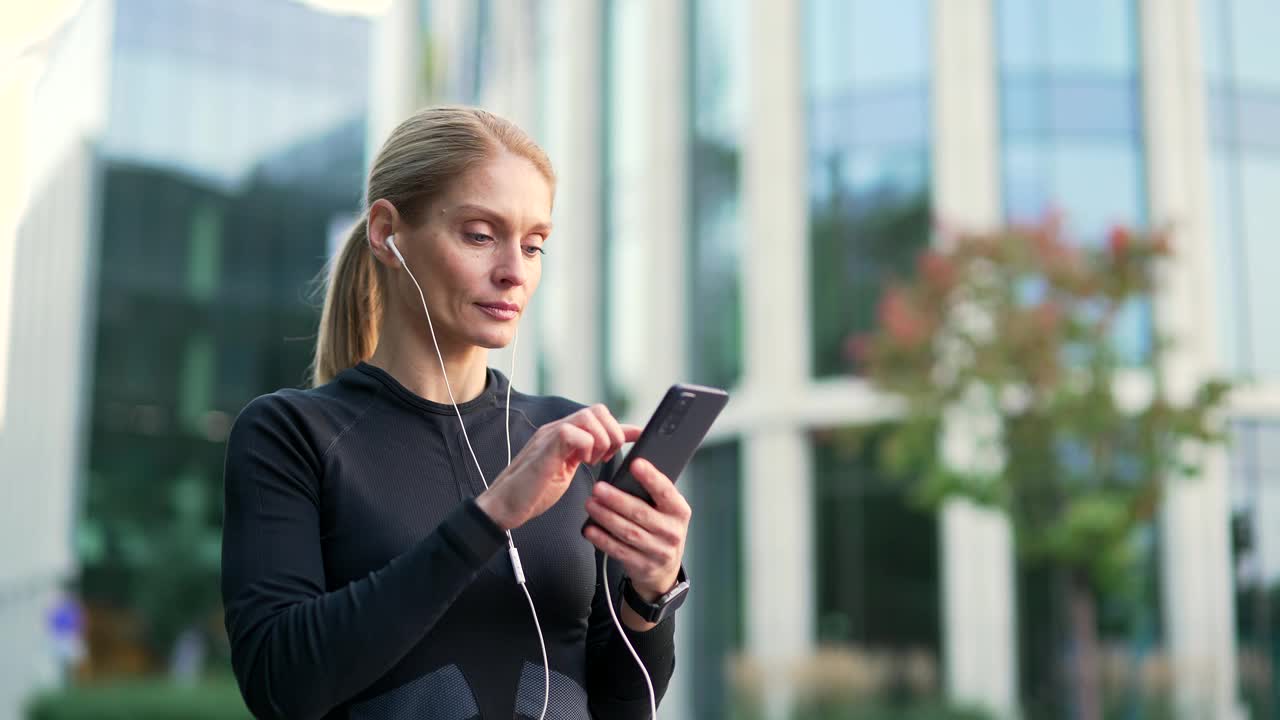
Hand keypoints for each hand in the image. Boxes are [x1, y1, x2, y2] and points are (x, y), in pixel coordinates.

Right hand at [477, 405, 640, 530]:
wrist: (504, 506)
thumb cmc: (535, 490)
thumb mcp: (570, 469)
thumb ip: (590, 453)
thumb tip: (615, 447)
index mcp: (565, 433)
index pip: (599, 416)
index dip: (623, 426)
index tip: (641, 436)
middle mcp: (558, 429)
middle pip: (598, 410)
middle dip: (612, 434)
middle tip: (606, 458)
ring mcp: (550, 436)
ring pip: (589, 417)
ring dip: (601, 440)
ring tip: (594, 461)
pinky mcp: (545, 448)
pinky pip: (573, 433)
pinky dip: (585, 447)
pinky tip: (581, 462)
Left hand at [583, 458, 690, 601]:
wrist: (665, 569)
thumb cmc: (662, 530)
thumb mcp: (666, 511)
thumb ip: (652, 495)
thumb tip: (625, 474)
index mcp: (679, 511)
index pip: (665, 491)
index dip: (651, 477)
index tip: (635, 464)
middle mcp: (671, 531)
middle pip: (641, 513)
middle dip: (617, 499)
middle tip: (599, 488)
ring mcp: (658, 551)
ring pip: (628, 532)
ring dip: (606, 517)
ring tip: (591, 504)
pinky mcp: (643, 565)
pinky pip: (619, 550)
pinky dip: (602, 539)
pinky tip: (590, 529)